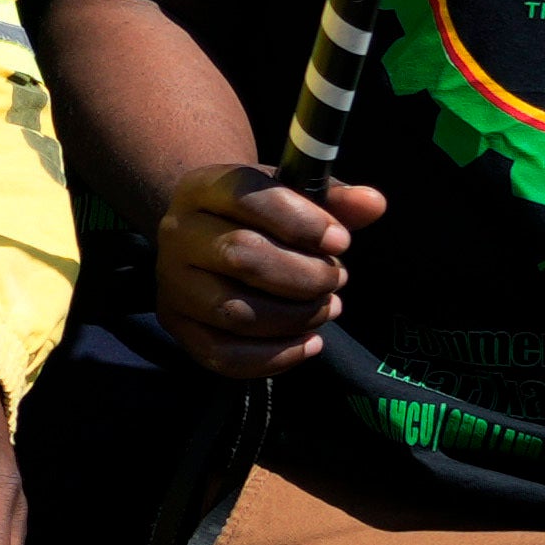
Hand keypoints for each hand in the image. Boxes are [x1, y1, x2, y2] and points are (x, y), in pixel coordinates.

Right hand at [148, 156, 379, 374]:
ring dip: (296, 317)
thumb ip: (335, 199)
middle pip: (242, 258)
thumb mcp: (295, 196)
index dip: (302, 222)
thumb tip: (372, 203)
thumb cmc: (262, 215)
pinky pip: (223, 354)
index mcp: (203, 188)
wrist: (209, 236)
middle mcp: (177, 233)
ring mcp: (171, 283)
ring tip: (328, 308)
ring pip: (236, 312)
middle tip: (338, 279)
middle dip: (305, 276)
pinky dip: (276, 357)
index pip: (248, 197)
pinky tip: (310, 343)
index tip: (341, 242)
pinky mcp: (176, 325)